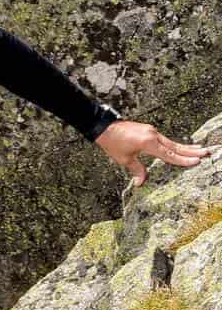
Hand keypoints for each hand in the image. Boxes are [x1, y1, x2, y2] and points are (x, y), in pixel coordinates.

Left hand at [95, 119, 214, 185]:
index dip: (183, 159)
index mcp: (148, 143)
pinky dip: (174, 144)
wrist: (102, 127)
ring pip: (171, 142)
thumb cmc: (112, 143)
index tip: (197, 161)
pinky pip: (164, 139)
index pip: (169, 154)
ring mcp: (151, 131)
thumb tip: (141, 183)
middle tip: (207, 152)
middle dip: (191, 151)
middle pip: (175, 146)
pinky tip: (180, 147)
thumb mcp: (123, 159)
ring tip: (199, 149)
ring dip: (185, 147)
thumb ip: (136, 170)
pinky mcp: (148, 130)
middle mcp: (153, 135)